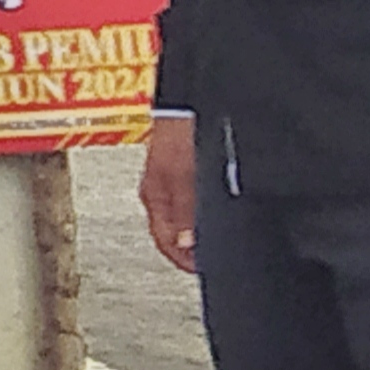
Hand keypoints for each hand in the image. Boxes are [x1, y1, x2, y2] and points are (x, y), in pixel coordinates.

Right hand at [133, 122, 201, 278]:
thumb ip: (187, 212)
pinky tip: (216, 207)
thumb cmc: (181, 131)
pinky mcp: (184, 166)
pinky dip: (202, 210)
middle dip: (192, 247)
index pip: (165, 242)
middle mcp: (160, 190)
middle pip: (174, 232)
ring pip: (183, 216)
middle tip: (209, 258)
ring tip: (215, 236)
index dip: (184, 260)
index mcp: (154, 196)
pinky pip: (192, 199)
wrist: (191, 99)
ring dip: (198, 229)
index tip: (201, 269)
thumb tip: (188, 245)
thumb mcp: (186, 178)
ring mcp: (171, 178)